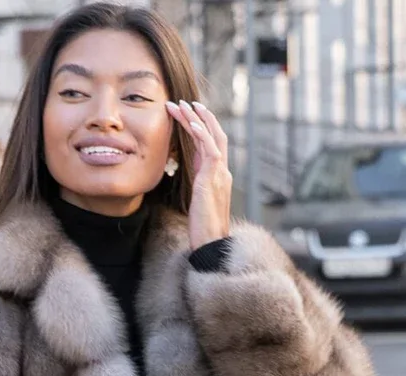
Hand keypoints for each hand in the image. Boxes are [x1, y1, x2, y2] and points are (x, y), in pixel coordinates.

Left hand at [166, 99, 231, 250]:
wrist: (212, 244)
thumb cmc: (203, 228)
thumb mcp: (198, 201)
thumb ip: (198, 185)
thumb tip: (191, 176)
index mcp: (218, 176)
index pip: (210, 145)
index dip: (200, 128)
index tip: (187, 114)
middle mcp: (222, 172)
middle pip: (215, 135)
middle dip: (201, 116)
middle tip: (185, 101)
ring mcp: (220, 175)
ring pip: (212, 137)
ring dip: (197, 119)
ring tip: (183, 105)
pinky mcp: (213, 180)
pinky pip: (210, 151)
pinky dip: (202, 134)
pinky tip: (191, 123)